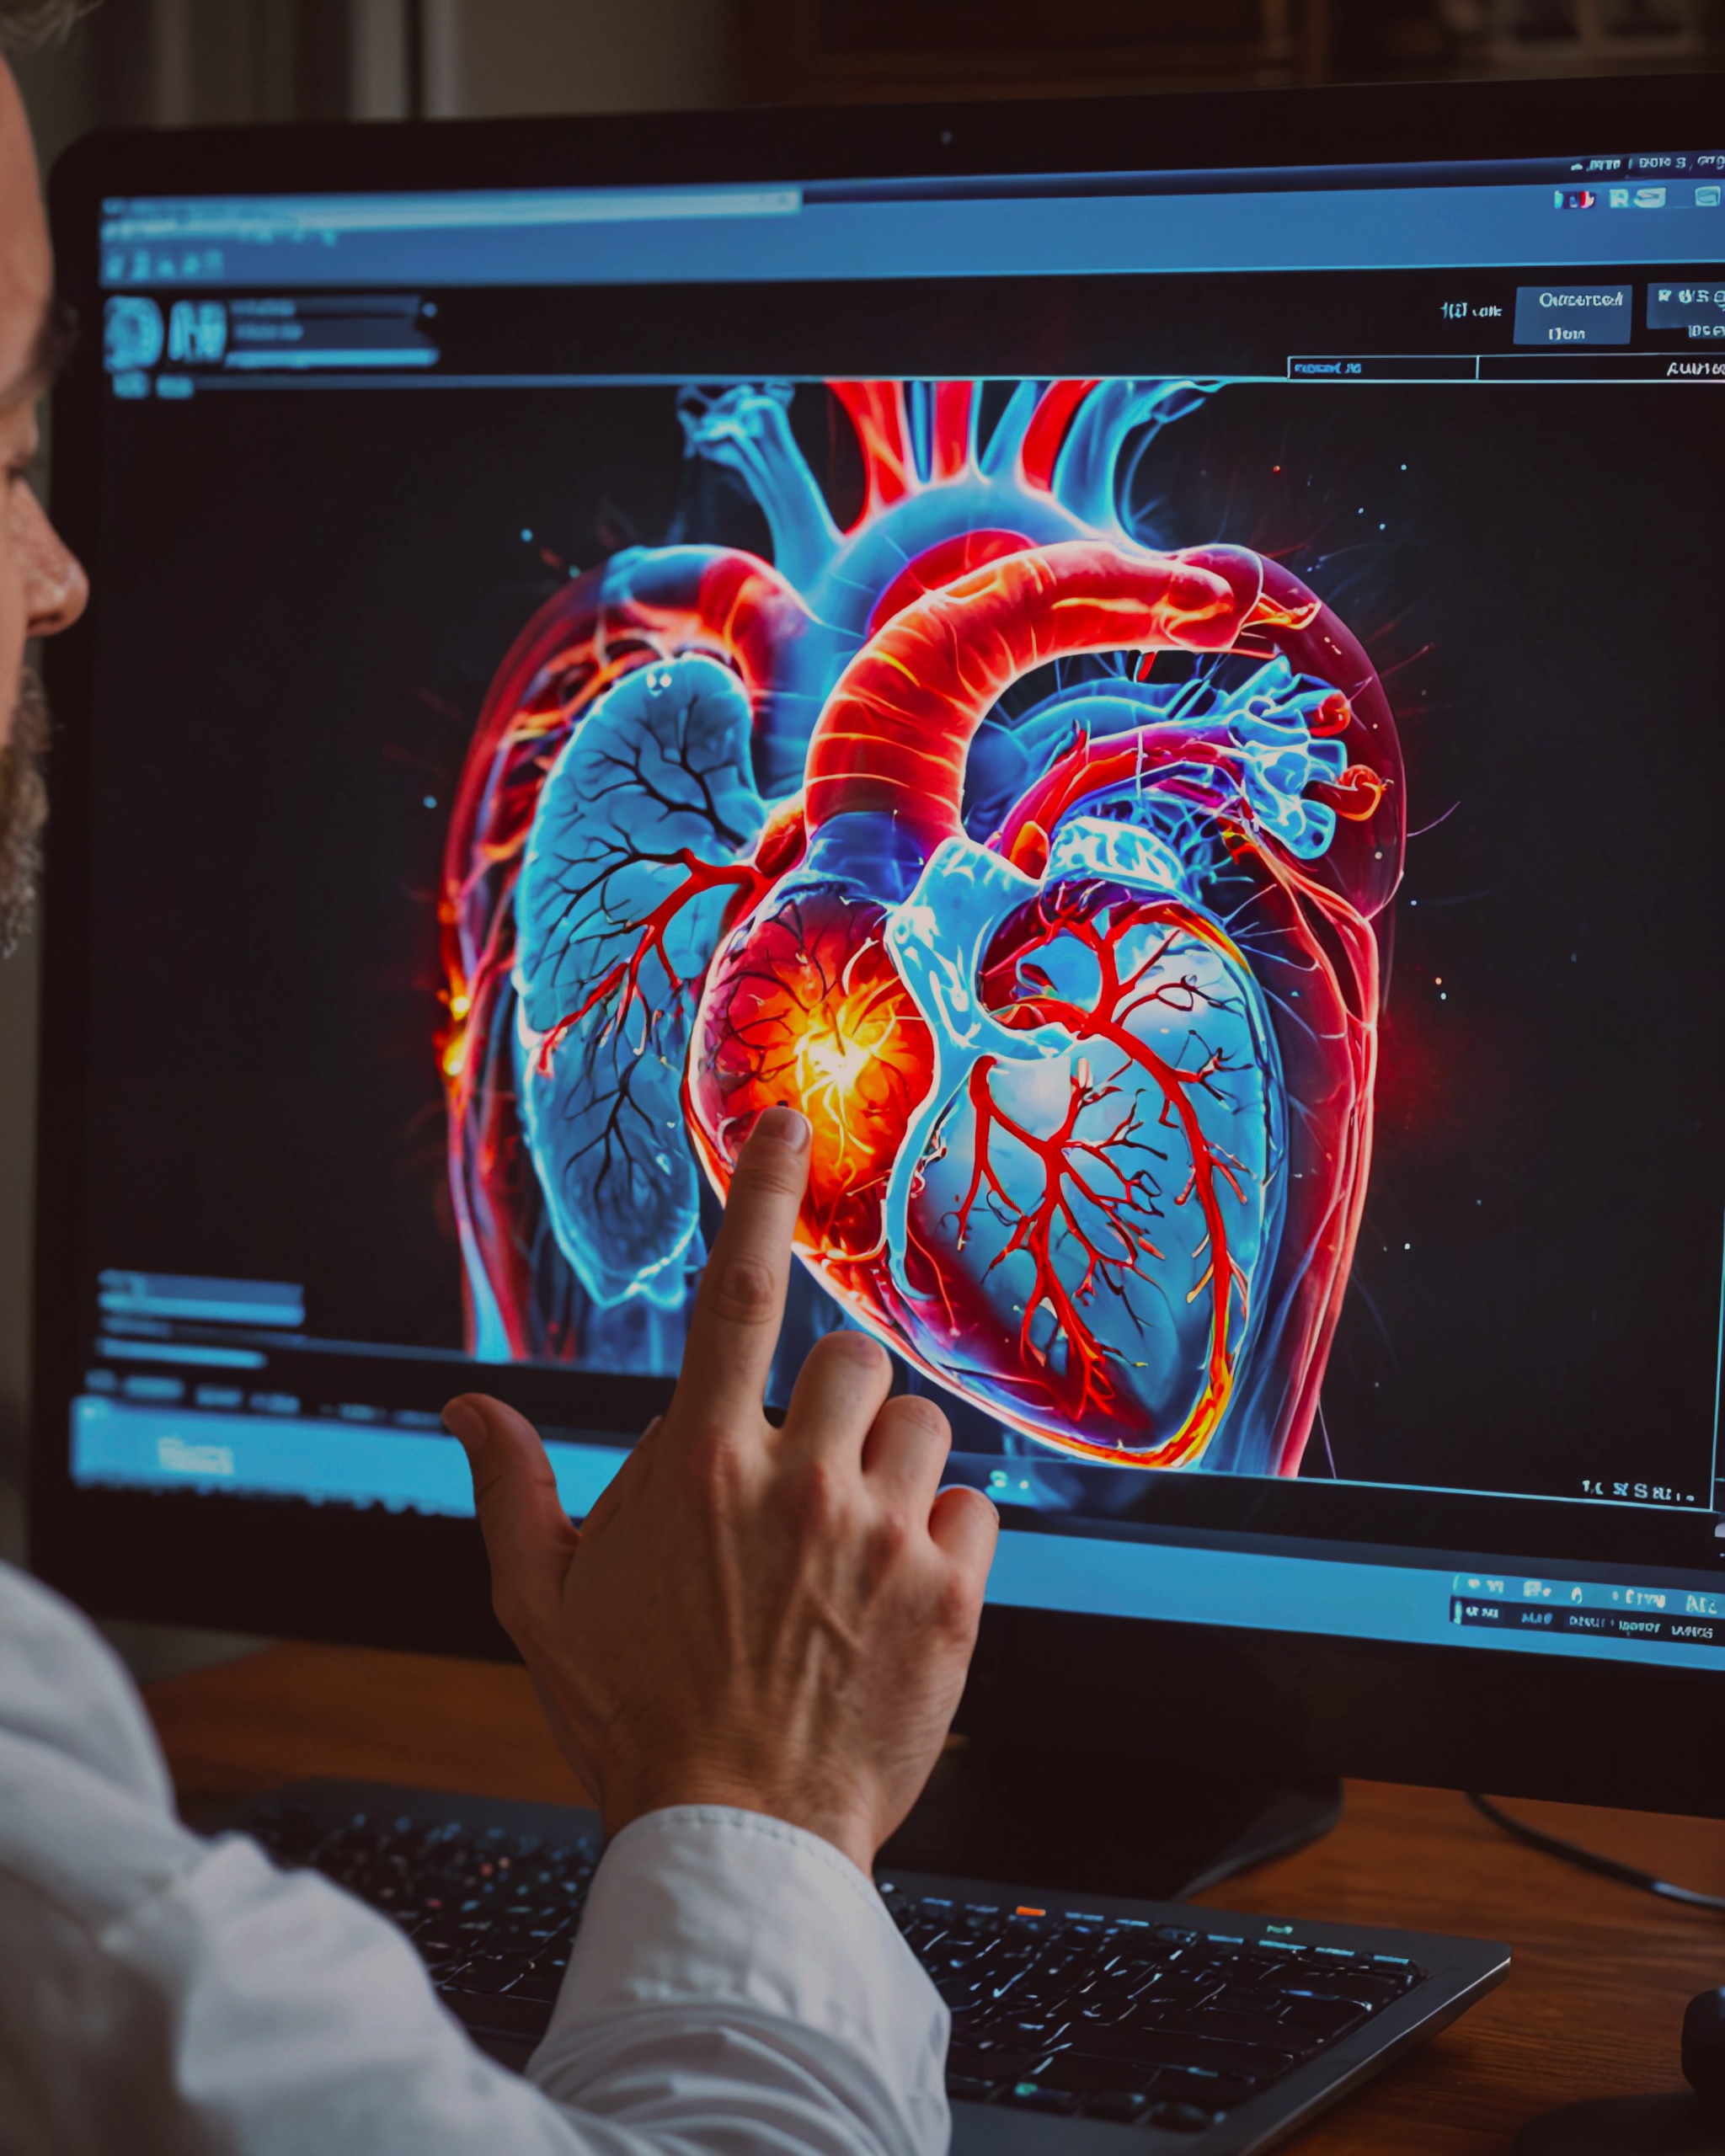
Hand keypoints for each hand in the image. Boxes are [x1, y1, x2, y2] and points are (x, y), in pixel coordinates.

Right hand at [443, 1106, 998, 1874]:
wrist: (736, 1841)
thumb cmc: (634, 1716)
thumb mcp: (542, 1602)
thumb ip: (510, 1486)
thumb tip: (468, 1408)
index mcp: (699, 1465)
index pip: (737, 1292)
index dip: (763, 1193)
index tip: (789, 1123)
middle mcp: (797, 1480)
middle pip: (852, 1354)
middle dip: (832, 1399)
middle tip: (806, 1475)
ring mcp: (881, 1536)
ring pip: (920, 1425)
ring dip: (889, 1466)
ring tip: (848, 1546)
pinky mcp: (952, 1595)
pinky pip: (977, 1508)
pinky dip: (944, 1536)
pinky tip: (896, 1593)